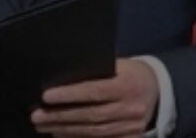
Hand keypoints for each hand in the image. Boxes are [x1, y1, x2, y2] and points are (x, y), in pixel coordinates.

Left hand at [30, 58, 158, 136]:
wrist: (158, 89)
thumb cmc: (131, 72)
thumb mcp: (118, 65)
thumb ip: (95, 71)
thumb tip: (62, 77)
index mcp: (127, 85)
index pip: (94, 91)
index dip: (69, 95)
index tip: (46, 96)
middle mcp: (130, 108)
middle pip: (90, 116)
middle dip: (60, 116)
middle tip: (37, 116)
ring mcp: (131, 127)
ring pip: (93, 132)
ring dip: (65, 130)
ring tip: (44, 126)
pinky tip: (62, 134)